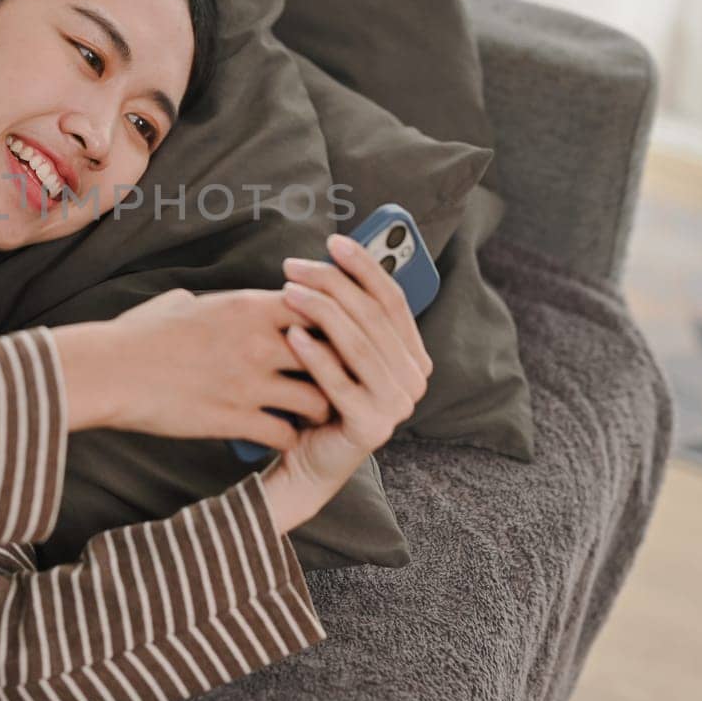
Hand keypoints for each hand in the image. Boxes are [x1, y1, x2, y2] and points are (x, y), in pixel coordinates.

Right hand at [52, 287, 334, 447]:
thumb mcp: (181, 302)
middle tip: (336, 381)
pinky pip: (286, 434)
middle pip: (330, 353)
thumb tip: (207, 302)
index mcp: (248, 306)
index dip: (329, 324)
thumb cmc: (139, 334)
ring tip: (313, 416)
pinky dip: (288, 440)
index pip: (318, 307)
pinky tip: (281, 439)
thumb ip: (212, 303)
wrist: (111, 370)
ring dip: (320, 409)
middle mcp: (258, 341)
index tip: (329, 338)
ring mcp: (250, 382)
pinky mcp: (236, 419)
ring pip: (318, 399)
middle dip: (338, 369)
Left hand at [260, 232, 433, 528]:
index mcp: (413, 356)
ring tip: (287, 291)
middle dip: (333, 284)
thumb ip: (350, 314)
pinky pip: (340, 382)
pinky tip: (290, 333)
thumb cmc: (320, 395)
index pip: (393, 299)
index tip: (333, 241)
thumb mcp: (339, 349)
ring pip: (358, 344)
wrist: (307, 459)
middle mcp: (414, 380)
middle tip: (293, 266)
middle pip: (373, 317)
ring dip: (321, 311)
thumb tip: (335, 255)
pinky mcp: (372, 428)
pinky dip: (314, 355)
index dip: (365, 266)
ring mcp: (397, 406)